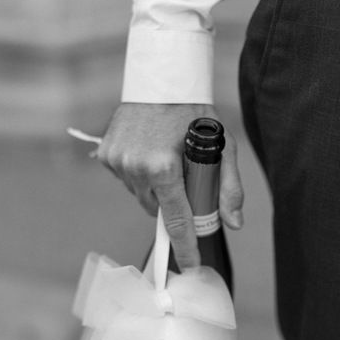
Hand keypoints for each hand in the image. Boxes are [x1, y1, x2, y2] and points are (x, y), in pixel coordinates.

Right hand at [97, 103, 243, 269]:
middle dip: (171, 203)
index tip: (191, 264)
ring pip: (140, 195)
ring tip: (164, 157)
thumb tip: (233, 223)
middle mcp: (136, 167)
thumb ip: (229, 186)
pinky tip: (147, 151)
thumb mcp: (222, 145)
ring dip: (154, 188)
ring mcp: (117, 161)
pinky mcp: (106, 153)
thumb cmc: (194, 110)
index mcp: (164, 166)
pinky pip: (125, 179)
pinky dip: (138, 174)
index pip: (176, 219)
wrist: (161, 75)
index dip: (185, 245)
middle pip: (156, 209)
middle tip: (183, 179)